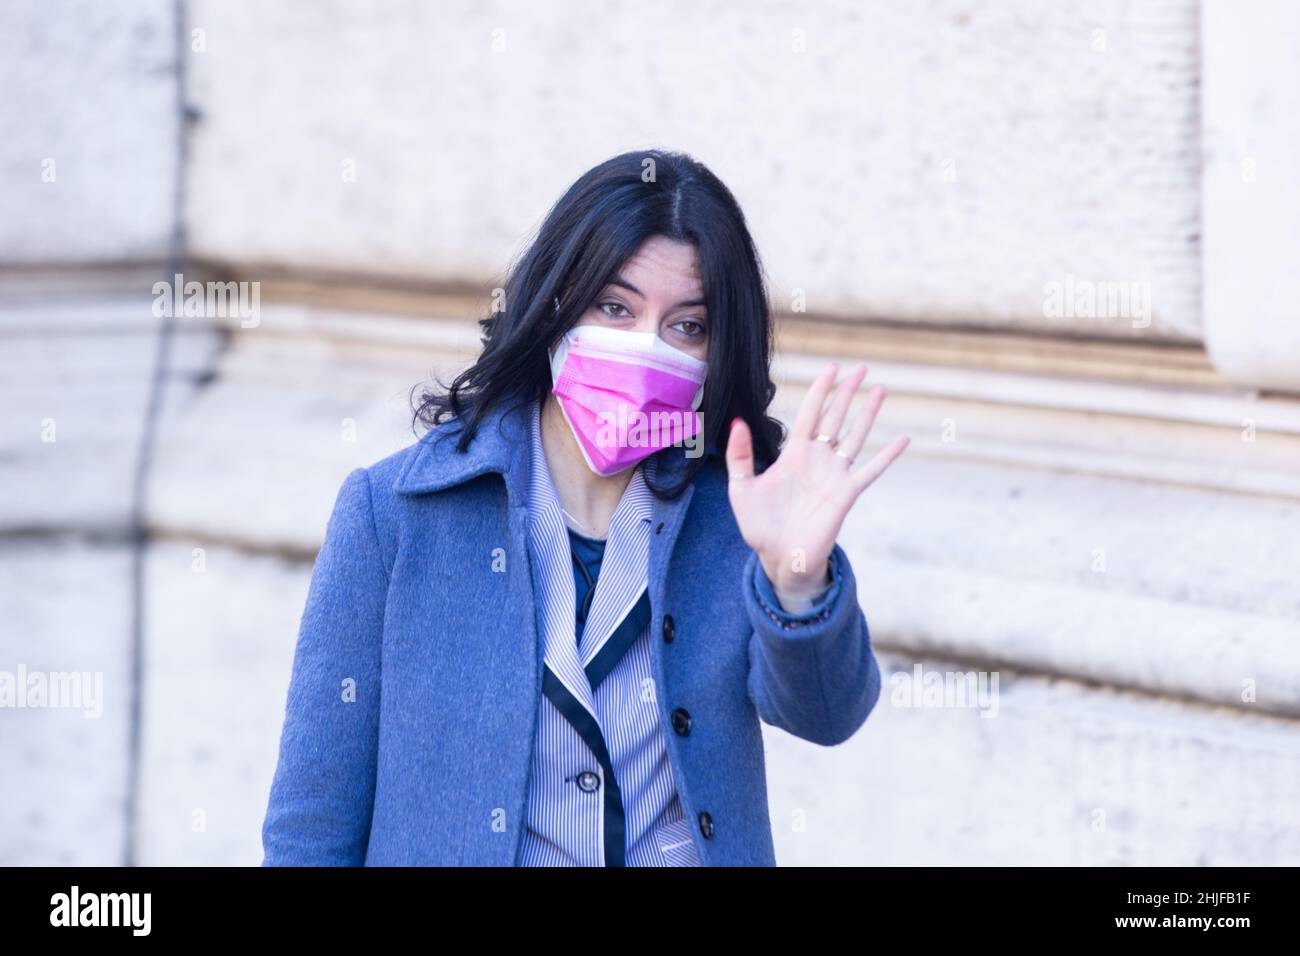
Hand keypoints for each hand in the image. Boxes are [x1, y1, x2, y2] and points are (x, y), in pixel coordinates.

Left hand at [725, 362, 909, 601]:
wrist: (778, 557)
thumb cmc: (759, 525)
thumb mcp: (742, 488)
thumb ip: (740, 456)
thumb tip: (738, 422)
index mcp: (794, 454)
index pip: (811, 414)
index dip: (821, 390)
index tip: (832, 368)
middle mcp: (818, 460)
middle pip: (836, 417)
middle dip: (848, 392)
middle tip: (862, 367)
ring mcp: (834, 476)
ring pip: (855, 436)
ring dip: (868, 413)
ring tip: (881, 389)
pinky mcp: (846, 495)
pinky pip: (871, 471)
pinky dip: (888, 455)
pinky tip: (904, 439)